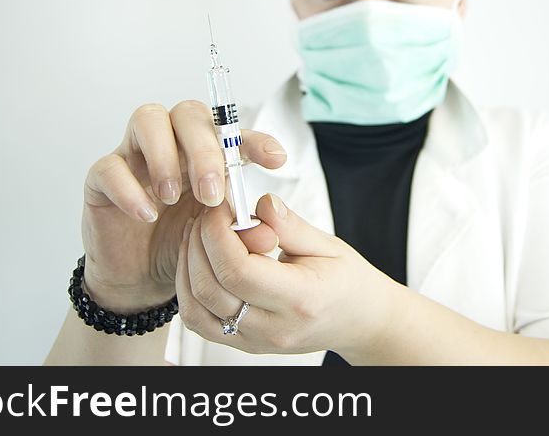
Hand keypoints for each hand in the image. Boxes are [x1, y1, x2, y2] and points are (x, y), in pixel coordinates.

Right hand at [81, 100, 283, 312]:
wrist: (142, 278)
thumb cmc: (183, 243)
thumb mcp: (219, 235)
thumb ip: (243, 230)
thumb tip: (268, 234)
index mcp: (205, 150)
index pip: (231, 129)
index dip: (255, 139)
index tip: (276, 160)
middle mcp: (172, 142)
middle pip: (187, 114)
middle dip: (204, 151)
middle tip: (211, 195)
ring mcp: (135, 155)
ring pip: (147, 119)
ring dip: (165, 156)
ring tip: (172, 197)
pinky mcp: (101, 178)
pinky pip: (109, 166)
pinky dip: (129, 188)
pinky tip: (147, 214)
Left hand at [175, 192, 399, 359]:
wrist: (360, 321)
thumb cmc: (348, 282)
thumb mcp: (328, 245)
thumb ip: (290, 226)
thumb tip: (260, 204)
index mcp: (301, 300)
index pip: (239, 271)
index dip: (218, 234)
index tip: (220, 208)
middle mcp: (275, 327)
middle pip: (211, 288)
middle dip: (199, 243)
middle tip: (208, 215)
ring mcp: (256, 342)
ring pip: (196, 309)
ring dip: (188, 266)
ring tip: (200, 234)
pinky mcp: (243, 344)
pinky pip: (200, 322)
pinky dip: (191, 289)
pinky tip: (201, 261)